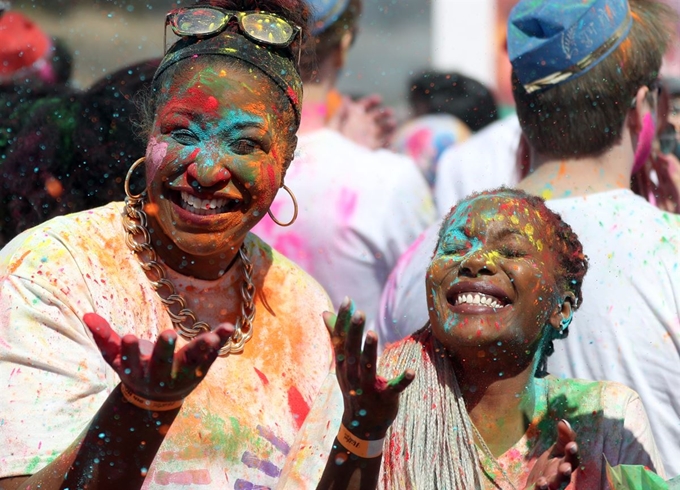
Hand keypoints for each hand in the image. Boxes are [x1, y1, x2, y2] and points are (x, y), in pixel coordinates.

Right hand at [83, 313, 233, 401]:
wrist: (158, 398)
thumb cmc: (135, 368)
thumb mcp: (116, 357)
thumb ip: (104, 337)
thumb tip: (87, 315)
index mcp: (136, 372)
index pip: (130, 362)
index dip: (130, 351)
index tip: (129, 336)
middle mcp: (160, 376)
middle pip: (162, 364)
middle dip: (164, 349)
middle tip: (168, 333)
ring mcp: (183, 373)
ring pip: (192, 362)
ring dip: (201, 348)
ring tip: (211, 337)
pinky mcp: (201, 367)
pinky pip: (212, 355)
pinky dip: (220, 341)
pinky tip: (228, 328)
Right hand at [324, 297, 414, 438]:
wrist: (361, 424)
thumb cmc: (353, 386)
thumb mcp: (342, 363)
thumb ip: (336, 336)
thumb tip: (324, 312)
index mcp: (342, 364)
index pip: (340, 339)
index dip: (342, 320)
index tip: (347, 300)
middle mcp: (351, 374)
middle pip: (351, 351)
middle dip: (354, 332)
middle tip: (359, 312)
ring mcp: (366, 388)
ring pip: (367, 368)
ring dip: (370, 352)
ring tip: (373, 334)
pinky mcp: (384, 399)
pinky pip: (392, 389)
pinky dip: (401, 381)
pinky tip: (411, 371)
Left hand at [328, 94, 397, 149]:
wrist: (335, 163)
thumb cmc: (331, 145)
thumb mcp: (333, 127)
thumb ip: (341, 112)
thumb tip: (347, 98)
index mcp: (354, 118)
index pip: (365, 105)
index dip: (372, 101)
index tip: (379, 99)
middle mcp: (363, 127)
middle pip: (378, 116)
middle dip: (385, 113)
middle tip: (390, 112)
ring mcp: (369, 138)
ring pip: (384, 129)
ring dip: (390, 125)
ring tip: (392, 124)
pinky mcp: (373, 151)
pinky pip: (385, 146)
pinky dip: (389, 143)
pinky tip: (390, 141)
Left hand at [525, 420, 578, 489]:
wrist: (535, 487)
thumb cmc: (549, 468)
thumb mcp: (555, 452)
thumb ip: (562, 438)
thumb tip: (564, 421)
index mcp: (565, 466)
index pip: (572, 460)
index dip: (572, 453)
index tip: (571, 444)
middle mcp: (560, 478)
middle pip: (565, 477)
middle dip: (566, 472)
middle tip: (566, 467)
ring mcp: (551, 487)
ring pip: (555, 487)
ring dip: (551, 484)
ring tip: (545, 480)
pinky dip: (541, 489)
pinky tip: (539, 483)